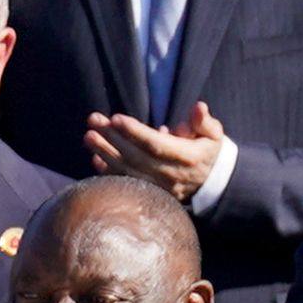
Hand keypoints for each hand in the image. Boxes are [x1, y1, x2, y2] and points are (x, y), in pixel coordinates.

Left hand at [83, 101, 228, 199]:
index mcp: (188, 157)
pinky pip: (127, 184)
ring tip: (88, 136)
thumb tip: (199, 107)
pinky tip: (96, 159)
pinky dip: (110, 173)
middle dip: (112, 138)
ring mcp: (160, 187)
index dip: (135, 132)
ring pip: (127, 170)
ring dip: (105, 153)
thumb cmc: (209, 152)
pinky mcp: (152, 194)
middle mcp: (171, 174)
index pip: (156, 145)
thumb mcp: (213, 135)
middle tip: (93, 120)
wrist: (213, 184)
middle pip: (136, 156)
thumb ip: (204, 122)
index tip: (117, 118)